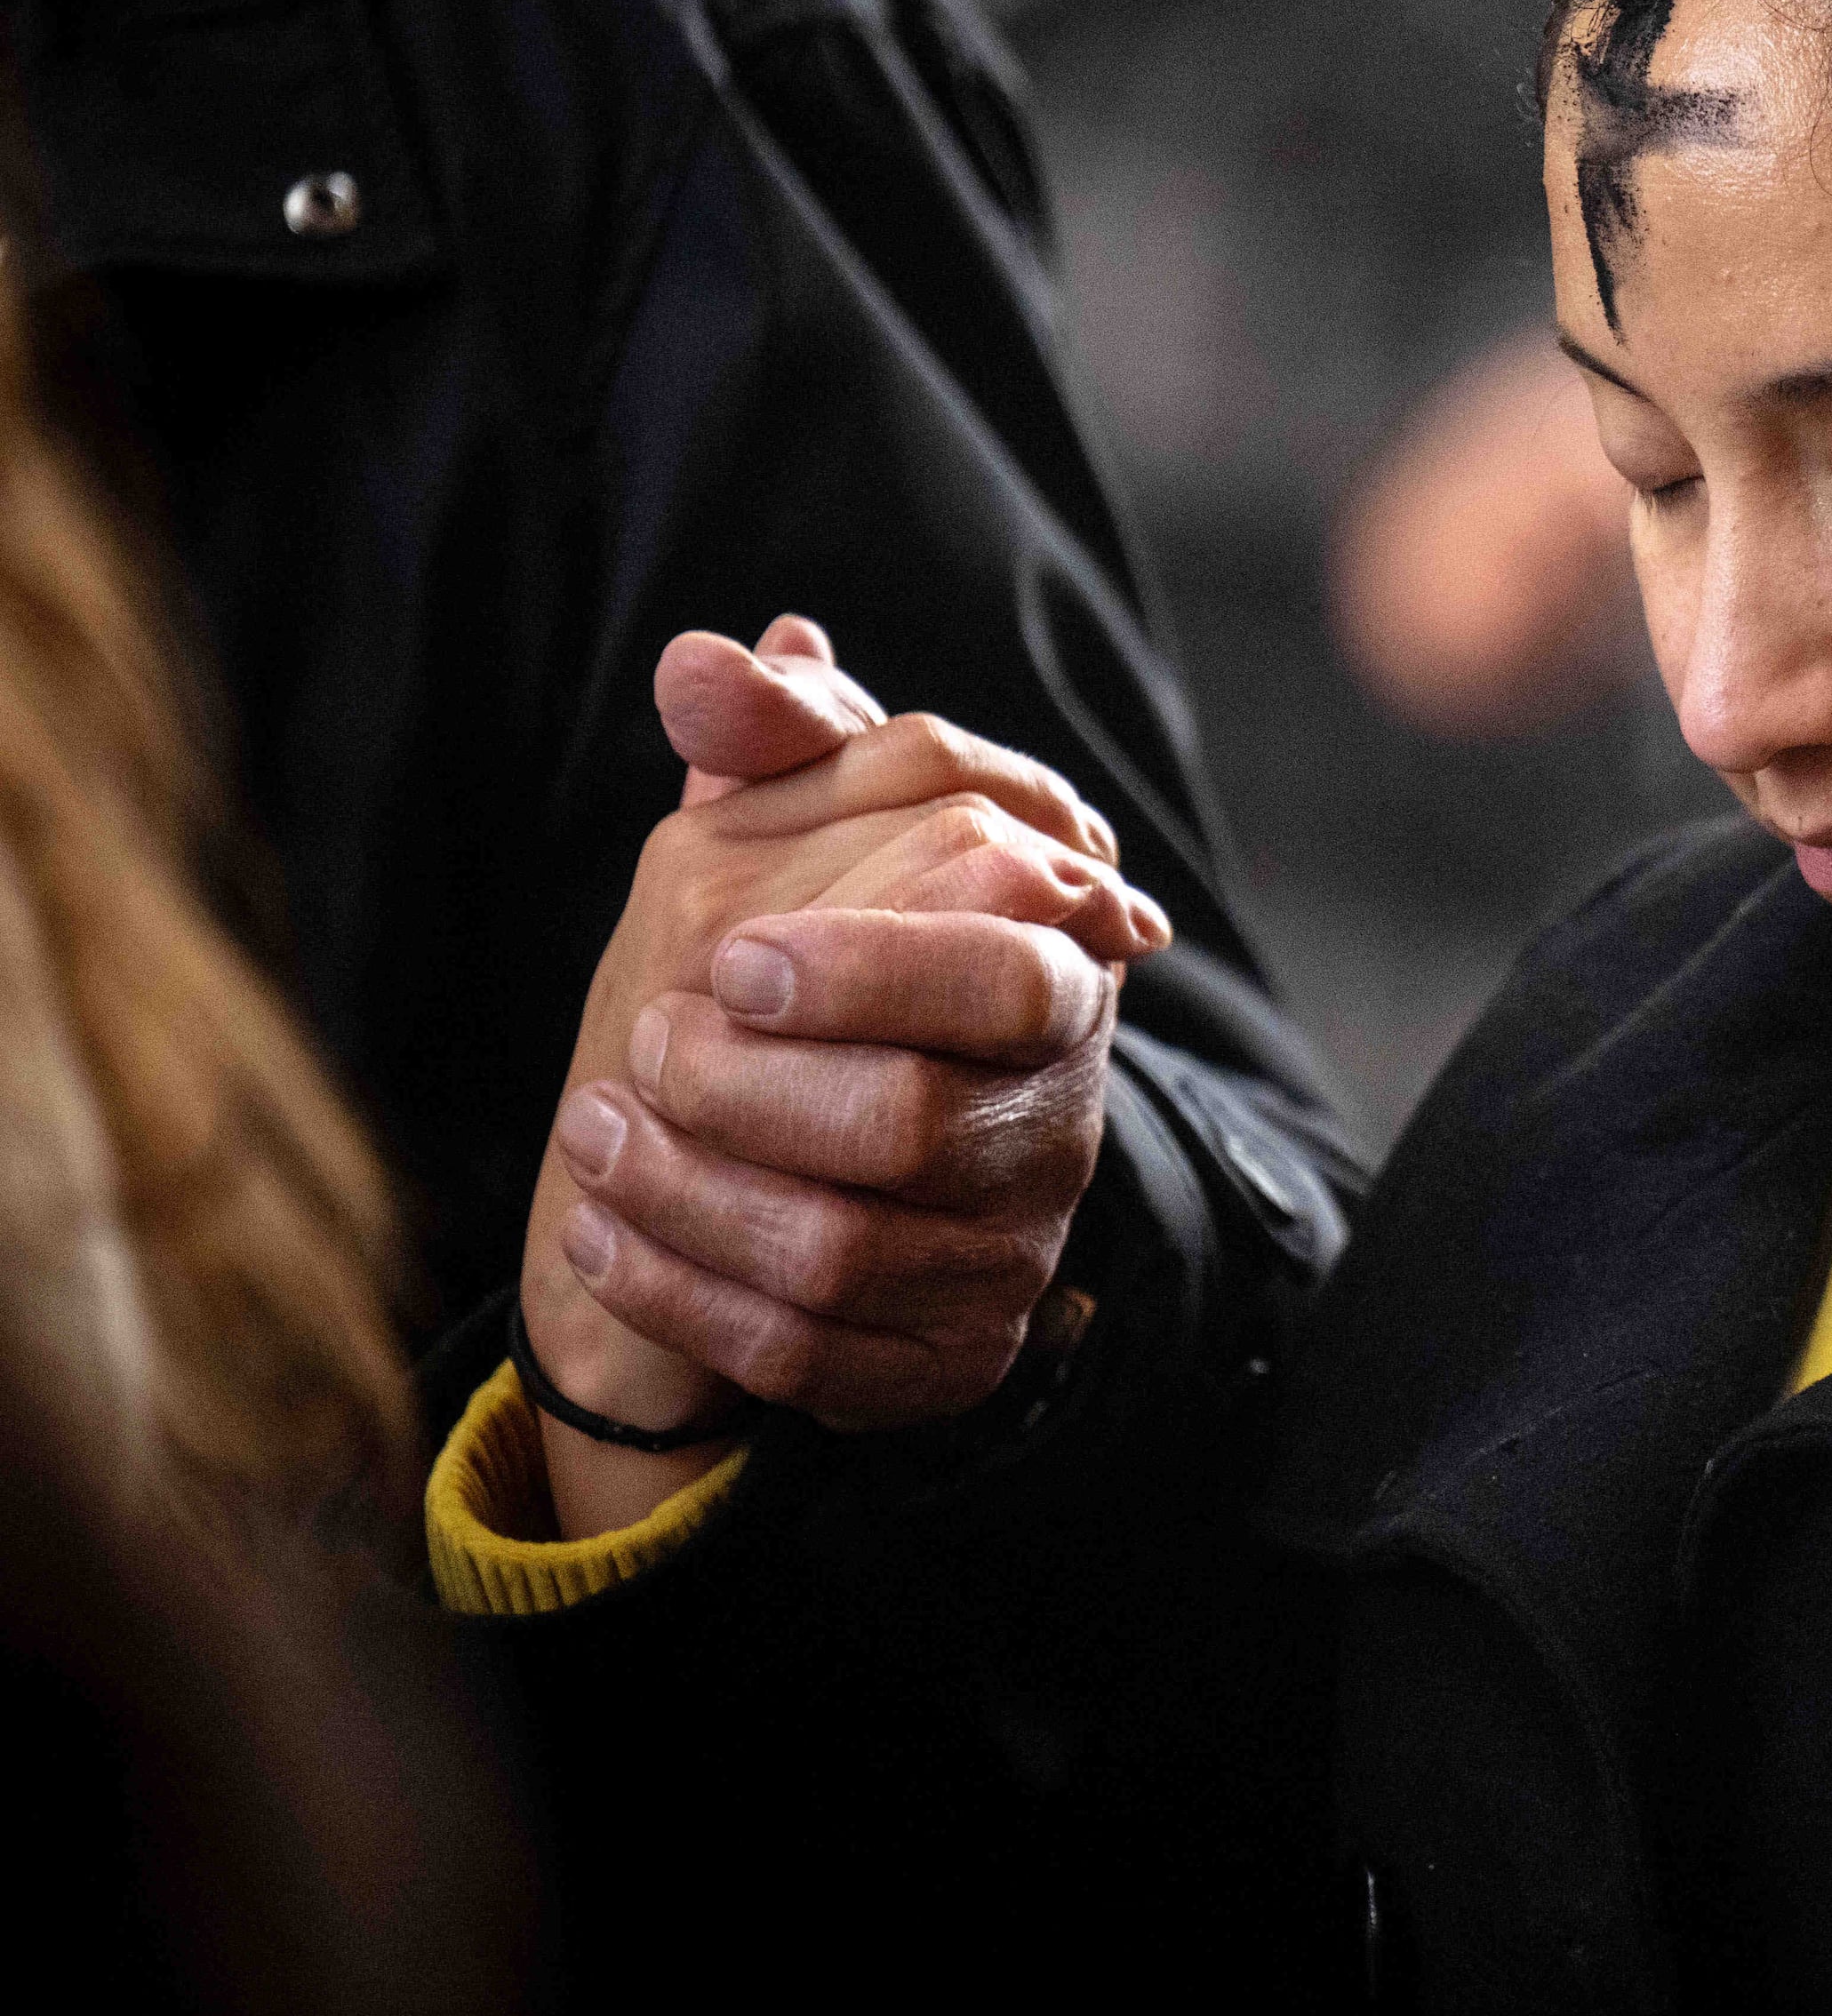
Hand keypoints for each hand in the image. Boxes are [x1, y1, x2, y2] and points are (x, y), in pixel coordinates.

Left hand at [518, 621, 1164, 1525]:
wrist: (840, 1144)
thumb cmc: (830, 960)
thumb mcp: (814, 835)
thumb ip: (784, 747)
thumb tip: (714, 659)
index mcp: (1057, 981)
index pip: (1007, 978)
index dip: (871, 970)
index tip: (733, 958)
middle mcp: (1053, 1125)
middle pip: (912, 1129)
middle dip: (745, 1092)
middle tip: (642, 1040)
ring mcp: (1006, 1252)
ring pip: (843, 1254)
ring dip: (686, 1195)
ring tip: (589, 1131)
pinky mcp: (949, 1356)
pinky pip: (810, 1356)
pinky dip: (683, 1301)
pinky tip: (603, 1236)